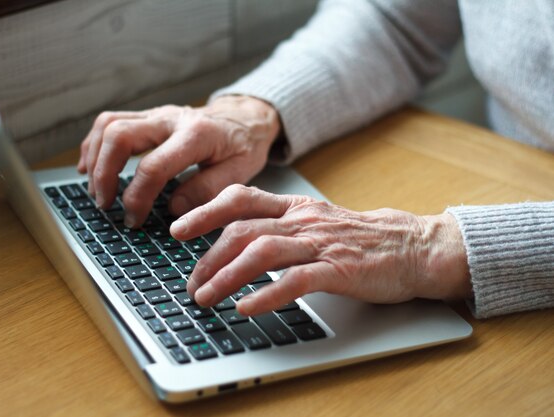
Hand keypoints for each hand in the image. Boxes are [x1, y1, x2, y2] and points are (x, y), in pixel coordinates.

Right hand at [77, 96, 280, 226]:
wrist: (246, 118)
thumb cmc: (243, 147)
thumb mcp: (240, 173)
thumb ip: (207, 191)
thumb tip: (174, 210)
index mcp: (197, 135)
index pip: (154, 166)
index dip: (138, 197)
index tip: (134, 219)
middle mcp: (171, 119)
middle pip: (120, 135)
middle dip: (105, 174)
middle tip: (106, 204)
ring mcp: (157, 114)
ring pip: (110, 124)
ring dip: (95, 158)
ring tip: (95, 190)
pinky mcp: (148, 116)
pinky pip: (111, 121)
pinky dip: (94, 143)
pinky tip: (89, 166)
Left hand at [170, 185, 471, 315]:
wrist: (412, 246)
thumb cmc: (360, 238)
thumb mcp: (315, 222)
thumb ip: (280, 226)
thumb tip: (237, 242)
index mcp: (295, 207)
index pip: (241, 199)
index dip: (205, 211)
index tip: (178, 227)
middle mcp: (303, 220)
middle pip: (243, 230)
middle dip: (208, 257)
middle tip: (191, 283)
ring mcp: (321, 244)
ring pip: (262, 252)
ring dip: (227, 275)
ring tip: (206, 297)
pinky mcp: (339, 269)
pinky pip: (296, 281)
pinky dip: (267, 295)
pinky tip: (247, 308)